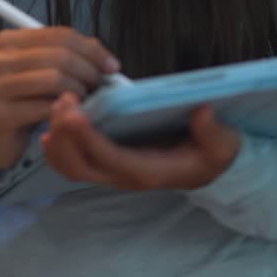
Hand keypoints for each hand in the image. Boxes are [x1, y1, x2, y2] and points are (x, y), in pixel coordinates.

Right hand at [0, 27, 121, 170]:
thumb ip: (72, 57)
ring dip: (79, 92)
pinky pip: (44, 107)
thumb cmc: (24, 101)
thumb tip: (106, 60)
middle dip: (88, 72)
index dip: (91, 50)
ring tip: (85, 102)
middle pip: (58, 55)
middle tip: (100, 87)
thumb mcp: (45, 73)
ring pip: (53, 79)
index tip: (111, 66)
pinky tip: (69, 115)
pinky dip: (65, 111)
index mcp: (9, 41)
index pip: (59, 35)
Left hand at [41, 94, 240, 190]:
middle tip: (63, 100)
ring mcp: (113, 172)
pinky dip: (59, 146)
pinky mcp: (107, 163)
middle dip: (65, 135)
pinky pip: (74, 161)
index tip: (75, 113)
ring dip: (59, 139)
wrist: (208, 168)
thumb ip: (213, 133)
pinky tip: (54, 124)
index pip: (111, 158)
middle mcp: (125, 176)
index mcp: (149, 171)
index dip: (88, 138)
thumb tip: (202, 113)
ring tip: (59, 105)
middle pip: (80, 166)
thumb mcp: (222, 145)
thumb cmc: (212, 155)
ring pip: (71, 166)